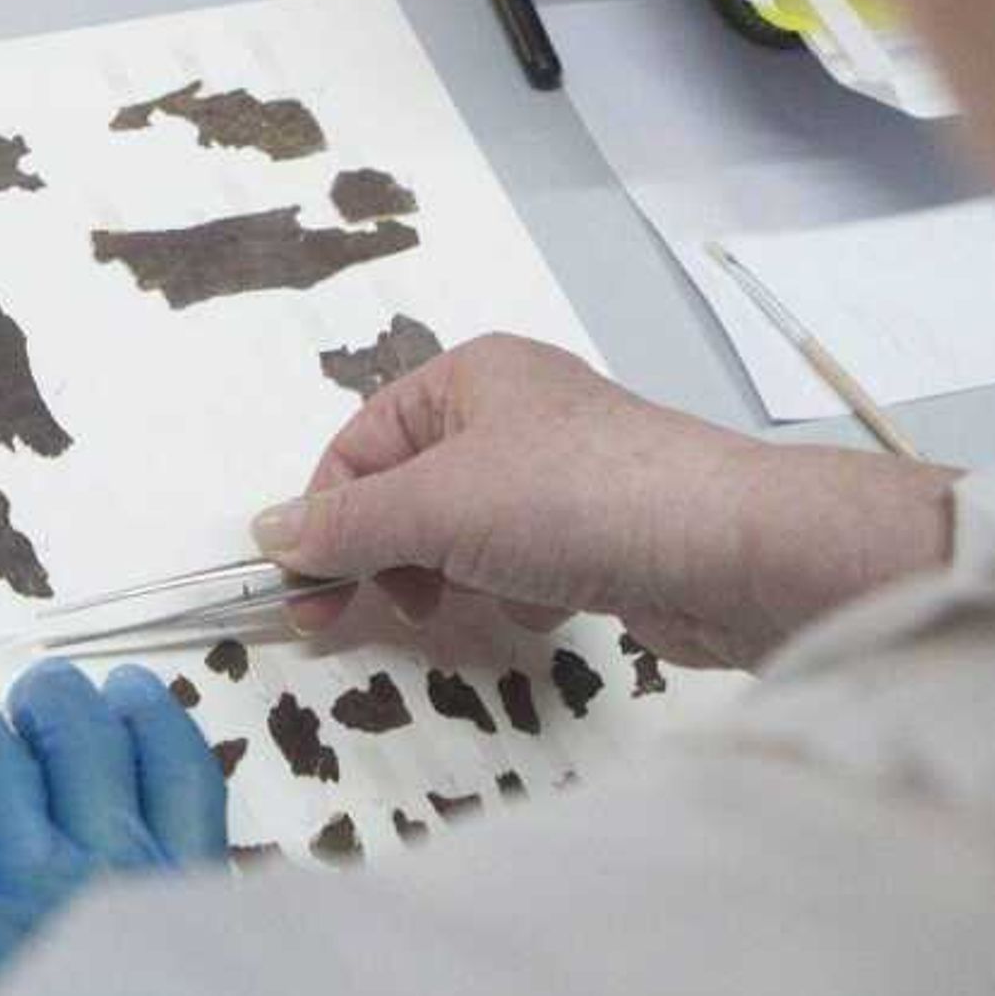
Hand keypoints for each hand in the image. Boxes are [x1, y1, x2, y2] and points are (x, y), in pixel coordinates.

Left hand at [0, 660, 226, 995]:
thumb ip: (194, 935)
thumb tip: (179, 879)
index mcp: (174, 891)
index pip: (174, 765)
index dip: (149, 718)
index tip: (131, 696)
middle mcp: (93, 869)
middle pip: (80, 742)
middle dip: (60, 705)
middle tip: (47, 696)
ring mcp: (3, 891)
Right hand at [254, 333, 956, 667]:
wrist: (727, 550)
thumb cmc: (573, 501)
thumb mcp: (437, 507)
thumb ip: (347, 526)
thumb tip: (268, 532)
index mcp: (470, 376)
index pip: (361, 444)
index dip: (325, 517)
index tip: (302, 595)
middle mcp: (514, 414)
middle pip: (408, 491)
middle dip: (388, 555)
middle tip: (366, 619)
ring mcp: (562, 475)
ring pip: (463, 536)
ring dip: (455, 578)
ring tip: (473, 602)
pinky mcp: (601, 534)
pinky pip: (521, 564)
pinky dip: (516, 592)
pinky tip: (544, 609)